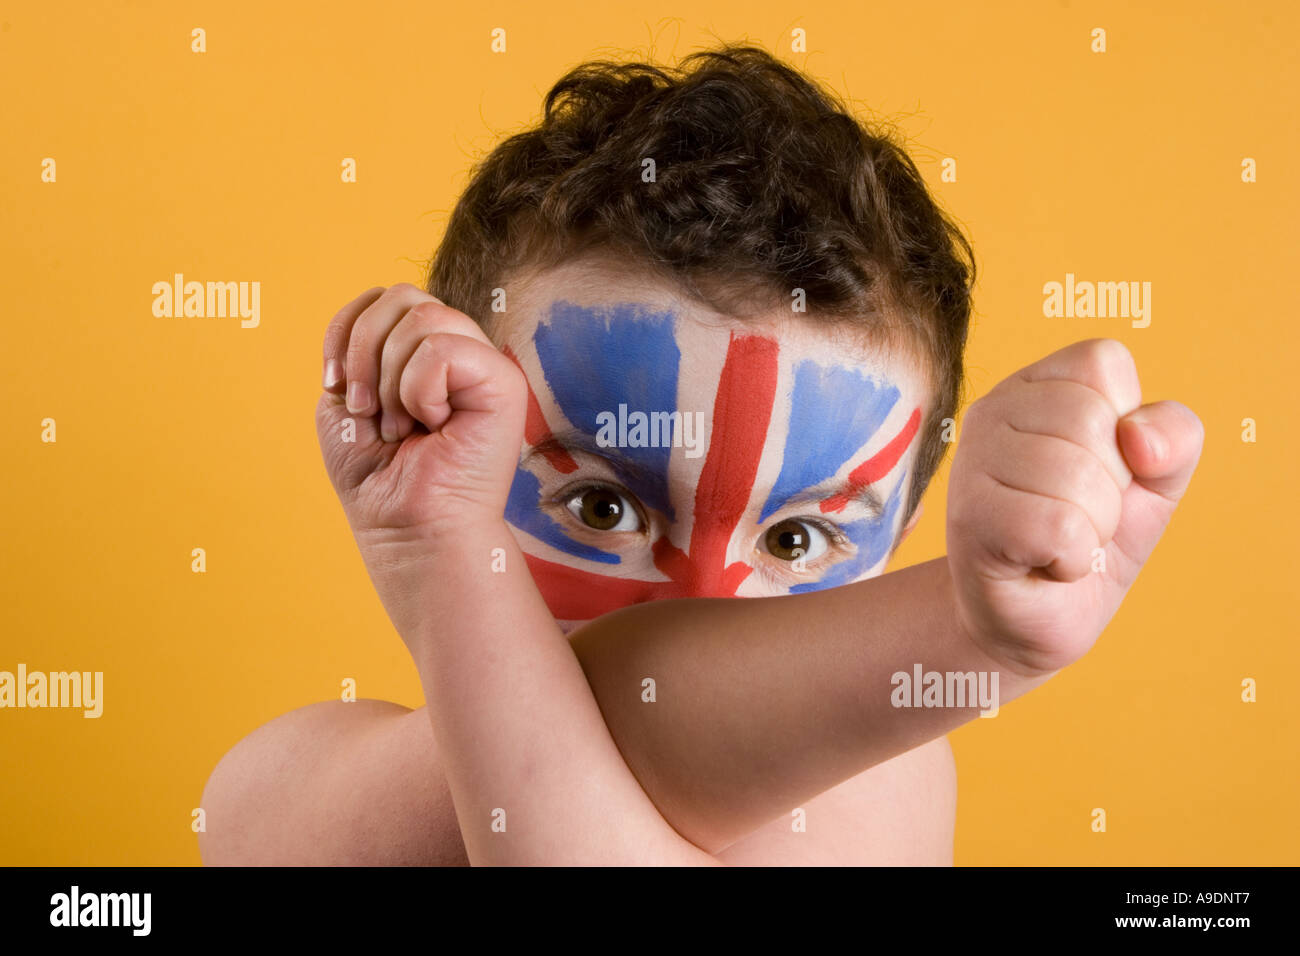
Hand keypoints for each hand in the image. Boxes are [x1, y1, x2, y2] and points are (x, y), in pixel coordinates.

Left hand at [315, 284, 525, 623]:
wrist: (407, 528)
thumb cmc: (381, 479)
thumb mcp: (347, 402)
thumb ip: (356, 349)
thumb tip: (369, 313)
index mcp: (424, 352)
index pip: (381, 297)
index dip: (347, 330)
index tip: (335, 386)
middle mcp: (458, 350)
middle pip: (400, 295)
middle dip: (364, 351)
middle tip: (367, 410)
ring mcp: (484, 363)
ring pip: (422, 317)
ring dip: (390, 380)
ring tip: (401, 426)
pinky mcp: (503, 382)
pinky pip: (441, 349)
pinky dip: (419, 391)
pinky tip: (432, 425)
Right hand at [946, 338, 1203, 675]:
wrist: (1038, 616)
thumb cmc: (1089, 536)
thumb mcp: (1156, 480)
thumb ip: (1175, 436)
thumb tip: (1139, 437)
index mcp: (1033, 386)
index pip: (1102, 363)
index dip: (1125, 423)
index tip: (1100, 465)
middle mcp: (991, 412)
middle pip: (1092, 420)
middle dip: (1111, 485)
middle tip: (1078, 513)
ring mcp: (972, 464)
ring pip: (1078, 476)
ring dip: (1092, 527)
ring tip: (1060, 539)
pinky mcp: (972, 521)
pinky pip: (1059, 527)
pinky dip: (1071, 558)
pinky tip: (1043, 562)